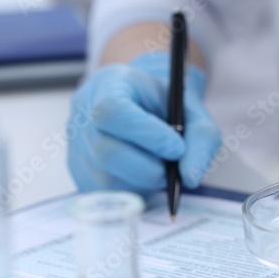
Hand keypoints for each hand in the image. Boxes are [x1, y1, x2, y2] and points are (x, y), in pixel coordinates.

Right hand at [67, 53, 221, 194]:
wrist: (141, 105)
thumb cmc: (164, 105)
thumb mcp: (191, 108)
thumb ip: (201, 137)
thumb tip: (190, 177)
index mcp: (108, 84)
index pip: (113, 111)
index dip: (147, 134)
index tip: (176, 148)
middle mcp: (83, 114)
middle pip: (106, 152)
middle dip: (148, 168)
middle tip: (171, 169)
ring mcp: (77, 145)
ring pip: (105, 178)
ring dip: (141, 182)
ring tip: (157, 168)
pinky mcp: (79, 172)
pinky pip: (104, 193)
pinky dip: (131, 190)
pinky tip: (142, 174)